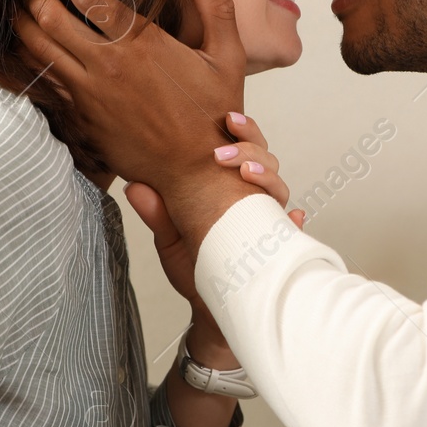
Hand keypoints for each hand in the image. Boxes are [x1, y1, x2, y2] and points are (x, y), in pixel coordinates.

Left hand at [12, 0, 255, 246]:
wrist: (195, 172)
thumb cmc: (212, 116)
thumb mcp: (227, 58)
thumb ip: (216, 8)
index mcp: (141, 43)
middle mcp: (107, 65)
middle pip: (49, 17)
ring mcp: (89, 94)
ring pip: (38, 50)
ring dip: (22, 23)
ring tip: (15, 6)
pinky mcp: (81, 118)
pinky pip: (46, 84)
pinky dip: (31, 62)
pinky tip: (26, 50)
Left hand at [124, 111, 303, 303]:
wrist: (211, 308)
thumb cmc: (195, 266)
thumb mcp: (169, 238)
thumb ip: (157, 212)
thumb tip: (134, 185)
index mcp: (230, 187)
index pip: (243, 149)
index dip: (242, 130)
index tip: (227, 118)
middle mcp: (252, 200)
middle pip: (266, 160)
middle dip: (249, 149)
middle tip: (223, 153)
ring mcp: (268, 223)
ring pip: (280, 188)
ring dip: (266, 177)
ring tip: (246, 174)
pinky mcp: (278, 249)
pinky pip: (292, 232)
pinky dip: (292, 223)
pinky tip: (291, 217)